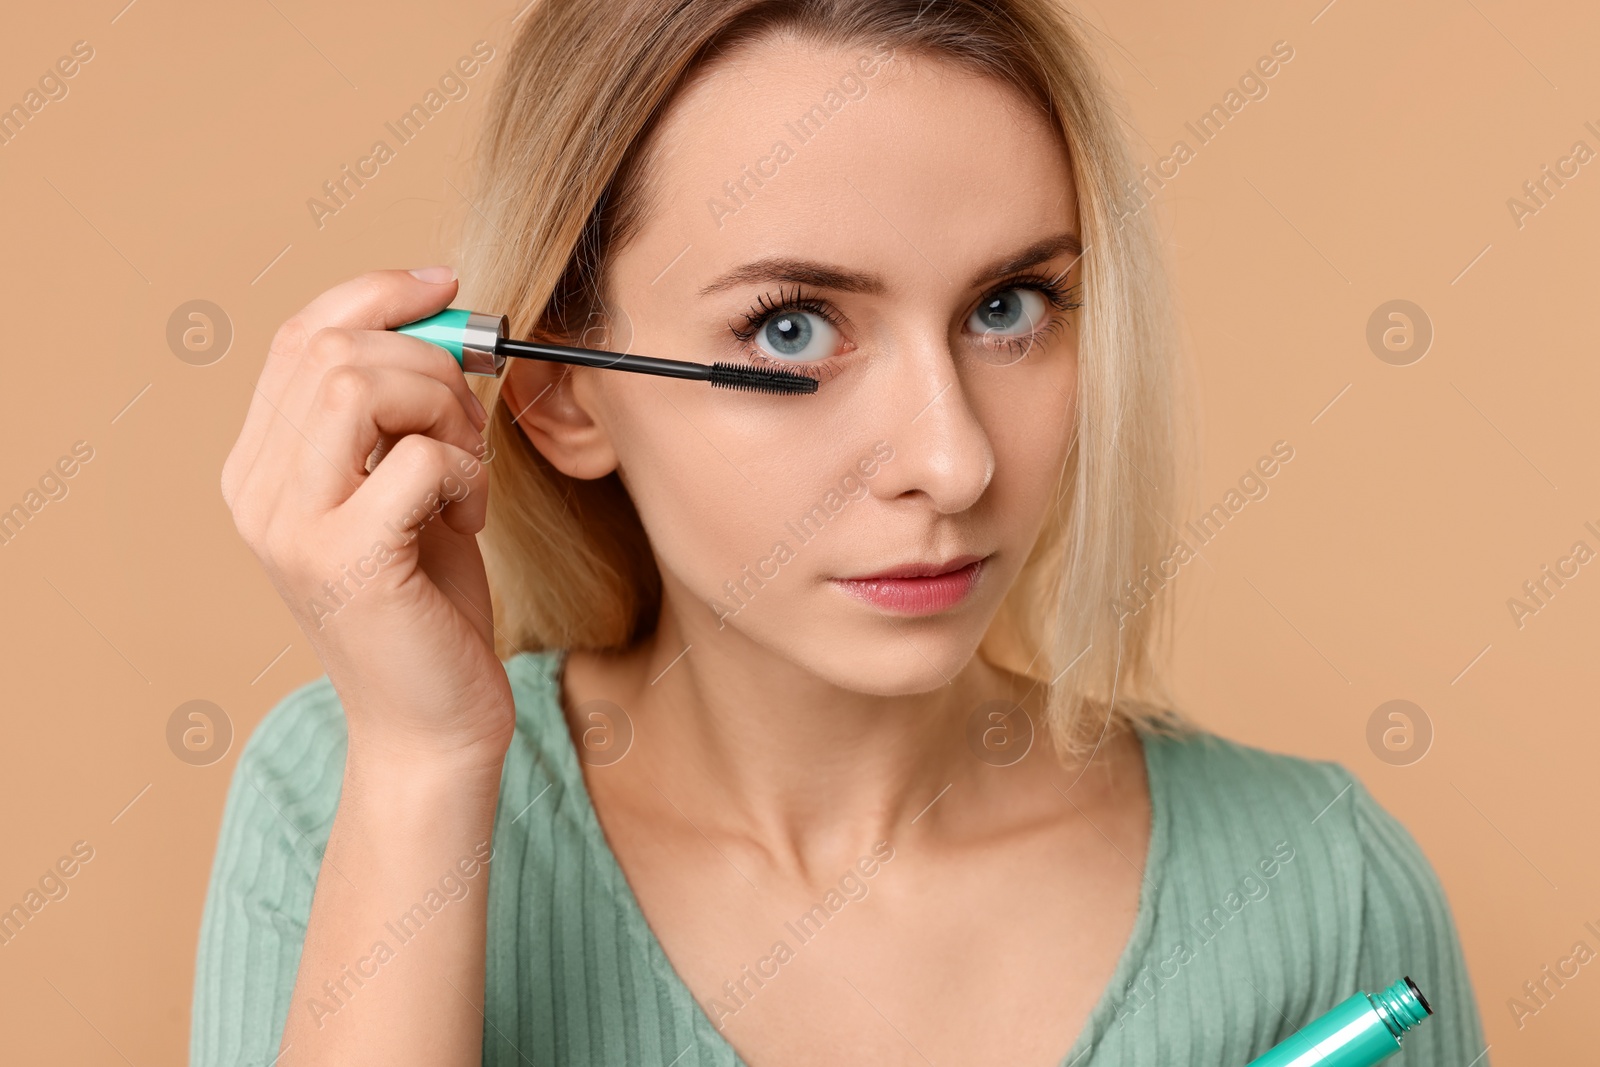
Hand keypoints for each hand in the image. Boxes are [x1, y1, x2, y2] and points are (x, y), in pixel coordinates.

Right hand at [221, 267, 513, 769]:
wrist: (431, 723)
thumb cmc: (428, 604)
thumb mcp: (406, 488)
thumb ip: (398, 413)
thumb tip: (437, 312)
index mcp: (260, 467)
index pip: (300, 336)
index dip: (376, 294)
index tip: (446, 286)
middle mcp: (256, 492)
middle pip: (334, 349)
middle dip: (430, 366)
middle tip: (469, 430)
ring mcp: (290, 527)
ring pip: (362, 387)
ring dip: (444, 414)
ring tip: (465, 474)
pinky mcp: (344, 560)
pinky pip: (418, 459)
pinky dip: (466, 475)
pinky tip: (466, 523)